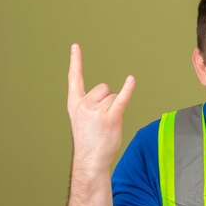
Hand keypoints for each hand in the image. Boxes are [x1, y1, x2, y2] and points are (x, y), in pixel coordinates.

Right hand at [67, 43, 135, 169]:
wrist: (90, 160)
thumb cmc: (89, 140)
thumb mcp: (82, 119)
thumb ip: (90, 104)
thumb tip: (111, 93)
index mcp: (74, 103)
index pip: (74, 78)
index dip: (76, 61)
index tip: (76, 46)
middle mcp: (84, 105)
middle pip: (104, 88)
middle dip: (107, 101)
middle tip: (101, 120)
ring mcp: (97, 112)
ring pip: (114, 97)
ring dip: (114, 109)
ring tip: (106, 125)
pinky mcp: (111, 118)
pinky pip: (121, 99)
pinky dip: (127, 89)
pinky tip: (131, 80)